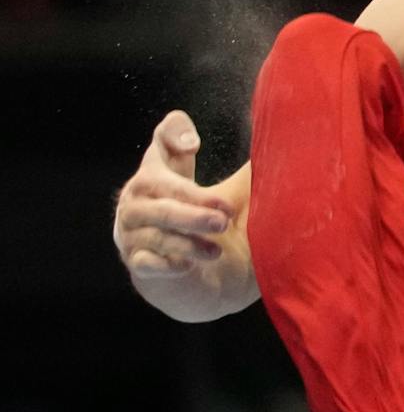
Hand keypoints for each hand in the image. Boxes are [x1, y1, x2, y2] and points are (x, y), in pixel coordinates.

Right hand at [114, 111, 236, 279]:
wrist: (199, 271)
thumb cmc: (205, 217)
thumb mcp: (221, 185)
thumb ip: (236, 166)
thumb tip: (262, 142)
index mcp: (158, 175)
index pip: (160, 147)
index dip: (173, 140)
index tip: (194, 146)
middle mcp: (138, 202)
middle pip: (162, 204)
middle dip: (193, 212)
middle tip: (224, 219)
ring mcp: (133, 234)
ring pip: (157, 236)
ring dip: (188, 243)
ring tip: (217, 250)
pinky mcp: (138, 264)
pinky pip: (146, 264)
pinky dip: (167, 264)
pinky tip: (187, 266)